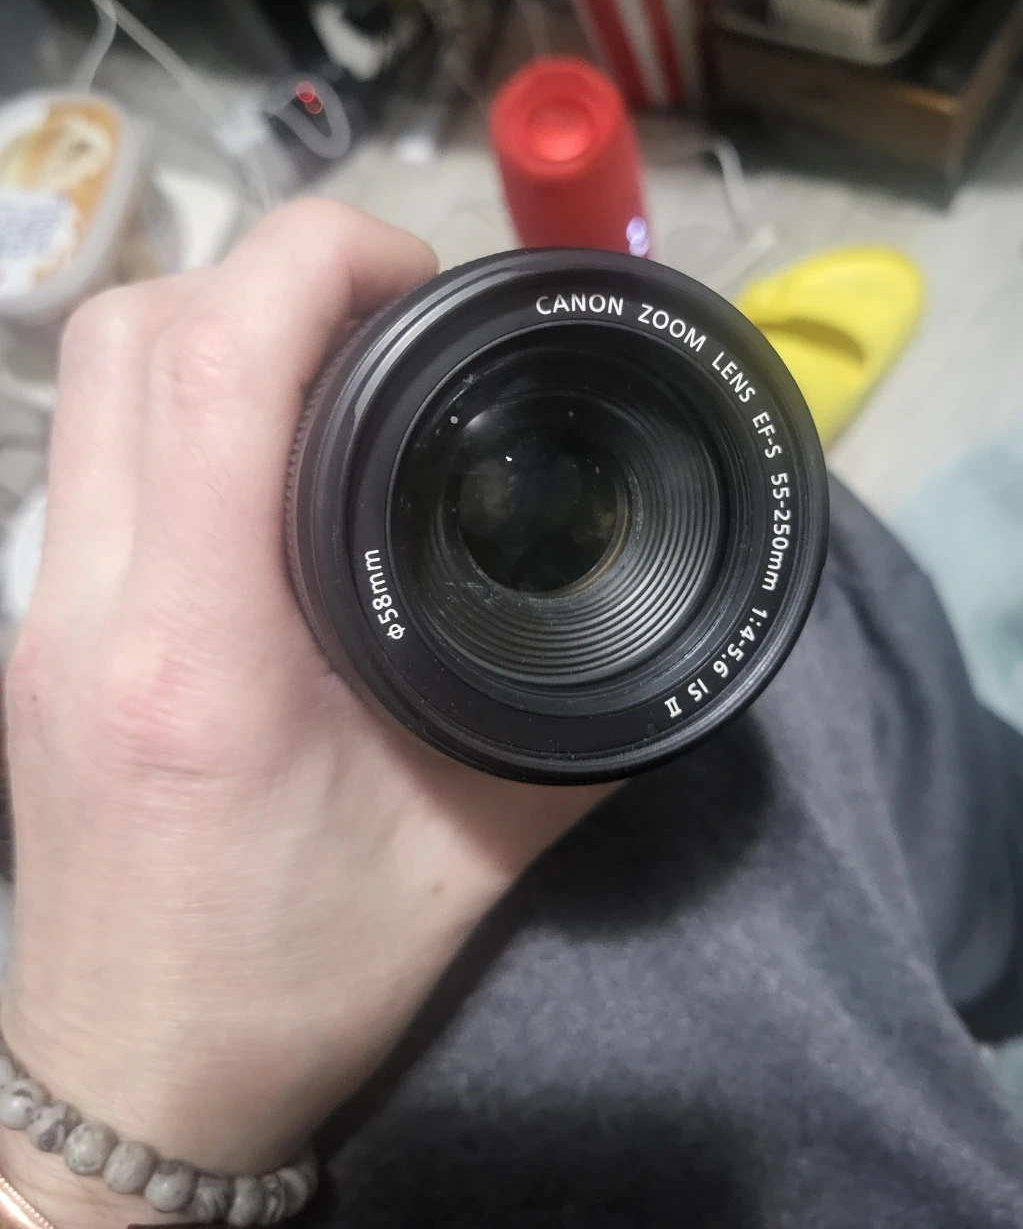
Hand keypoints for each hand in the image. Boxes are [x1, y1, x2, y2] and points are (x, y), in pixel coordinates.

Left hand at [1, 201, 609, 1226]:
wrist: (135, 1079)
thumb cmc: (293, 981)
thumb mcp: (471, 847)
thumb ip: (571, 719)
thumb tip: (643, 608)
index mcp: (202, 655)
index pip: (217, 362)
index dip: (322, 262)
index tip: (416, 281)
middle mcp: (93, 609)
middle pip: (132, 329)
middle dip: (269, 273)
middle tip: (386, 321)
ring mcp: (42, 611)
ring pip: (92, 374)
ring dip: (212, 325)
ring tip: (331, 369)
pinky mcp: (37, 625)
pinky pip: (93, 446)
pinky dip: (181, 399)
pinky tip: (268, 459)